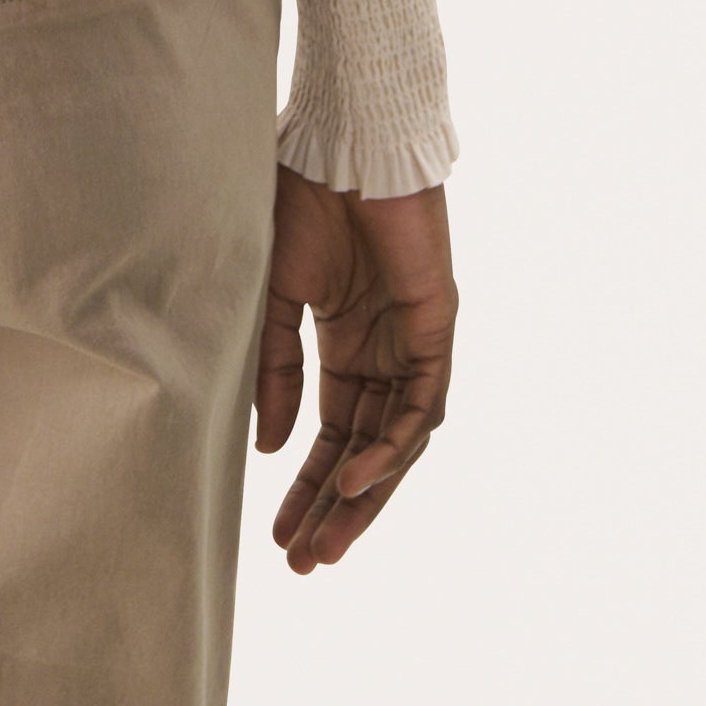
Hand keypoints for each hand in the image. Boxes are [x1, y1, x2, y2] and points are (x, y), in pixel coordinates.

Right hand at [253, 167, 455, 572]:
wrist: (338, 144)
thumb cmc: (299, 201)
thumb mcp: (273, 296)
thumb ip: (276, 368)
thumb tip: (270, 444)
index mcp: (344, 343)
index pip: (332, 432)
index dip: (307, 485)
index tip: (278, 537)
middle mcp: (383, 351)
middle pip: (367, 450)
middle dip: (338, 509)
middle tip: (307, 562)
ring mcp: (413, 342)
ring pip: (399, 440)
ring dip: (366, 494)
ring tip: (331, 540)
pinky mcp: (435, 327)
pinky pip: (423, 405)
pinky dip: (395, 444)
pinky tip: (361, 478)